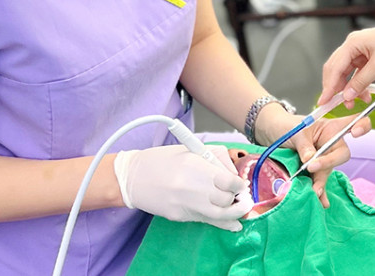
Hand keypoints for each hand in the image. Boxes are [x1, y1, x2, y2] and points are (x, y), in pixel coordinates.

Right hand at [113, 144, 252, 231]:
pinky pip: (207, 221)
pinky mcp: (180, 216)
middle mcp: (192, 187)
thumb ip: (216, 159)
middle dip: (237, 198)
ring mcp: (186, 205)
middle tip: (241, 195)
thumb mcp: (191, 150)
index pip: (230, 182)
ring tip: (242, 208)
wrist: (132, 177)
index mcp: (196, 166)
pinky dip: (223, 224)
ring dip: (235, 212)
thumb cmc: (162, 160)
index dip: (239, 185)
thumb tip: (234, 176)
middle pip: (227, 199)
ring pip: (221, 214)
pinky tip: (234, 225)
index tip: (240, 184)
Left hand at [253, 105, 372, 207]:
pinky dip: (320, 191)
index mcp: (331, 127)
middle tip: (312, 167)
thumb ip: (305, 145)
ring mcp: (325, 158)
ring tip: (314, 190)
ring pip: (328, 171)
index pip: (353, 123)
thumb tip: (310, 159)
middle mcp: (332, 143)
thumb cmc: (287, 126)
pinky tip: (321, 201)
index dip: (361, 126)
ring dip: (321, 180)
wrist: (273, 135)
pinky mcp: (316, 171)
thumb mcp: (296, 132)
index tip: (354, 132)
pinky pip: (320, 181)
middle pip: (341, 154)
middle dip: (329, 162)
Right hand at [320, 18, 374, 106]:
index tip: (324, 100)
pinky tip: (364, 94)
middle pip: (337, 70)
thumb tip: (347, 94)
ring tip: (354, 102)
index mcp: (352, 43)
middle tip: (334, 104)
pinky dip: (359, 84)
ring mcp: (361, 52)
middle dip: (336, 88)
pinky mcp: (368, 57)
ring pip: (347, 73)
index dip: (328, 86)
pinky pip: (358, 73)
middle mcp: (353, 46)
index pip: (334, 67)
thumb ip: (361, 81)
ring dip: (349, 88)